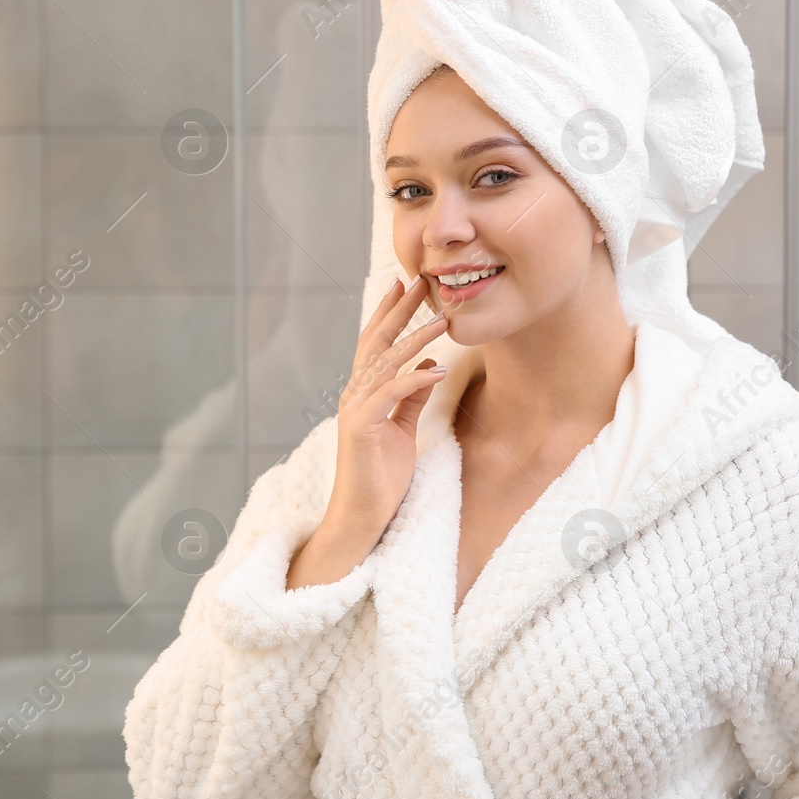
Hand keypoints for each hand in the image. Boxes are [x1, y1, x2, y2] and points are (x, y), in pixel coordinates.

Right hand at [324, 275, 450, 534]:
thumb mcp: (403, 429)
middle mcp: (355, 395)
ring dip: (415, 339)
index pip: (376, 344)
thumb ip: (411, 397)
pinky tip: (437, 369)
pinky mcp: (361, 429)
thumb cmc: (380, 476)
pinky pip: (390, 396)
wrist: (362, 517)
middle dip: (398, 311)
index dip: (390, 313)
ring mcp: (355, 410)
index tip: (406, 285)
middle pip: (376, 343)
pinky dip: (414, 379)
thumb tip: (430, 364)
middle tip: (418, 280)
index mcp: (364, 393)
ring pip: (385, 364)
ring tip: (442, 321)